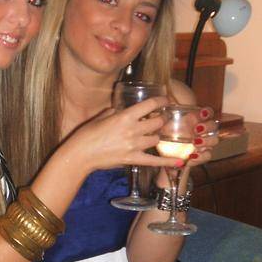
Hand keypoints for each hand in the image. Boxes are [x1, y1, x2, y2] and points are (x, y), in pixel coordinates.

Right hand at [70, 95, 185, 173]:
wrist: (80, 155)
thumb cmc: (86, 134)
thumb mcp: (100, 117)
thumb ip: (114, 112)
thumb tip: (120, 110)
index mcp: (125, 116)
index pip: (149, 105)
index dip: (160, 101)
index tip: (164, 99)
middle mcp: (133, 130)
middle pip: (157, 123)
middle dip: (160, 120)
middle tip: (160, 119)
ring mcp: (134, 146)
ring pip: (156, 139)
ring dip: (157, 136)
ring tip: (155, 135)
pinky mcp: (132, 159)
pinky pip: (155, 161)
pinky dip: (168, 162)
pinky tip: (181, 162)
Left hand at [155, 107, 216, 188]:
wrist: (161, 153)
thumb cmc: (163, 132)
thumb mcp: (164, 121)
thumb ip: (166, 113)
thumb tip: (164, 104)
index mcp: (195, 119)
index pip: (208, 113)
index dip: (207, 113)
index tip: (201, 114)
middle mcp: (201, 130)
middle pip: (213, 126)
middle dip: (208, 127)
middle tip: (197, 129)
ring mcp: (202, 143)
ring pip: (214, 141)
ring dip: (207, 141)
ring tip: (196, 143)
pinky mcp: (199, 155)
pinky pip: (205, 156)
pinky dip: (200, 158)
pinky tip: (191, 158)